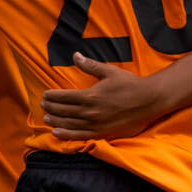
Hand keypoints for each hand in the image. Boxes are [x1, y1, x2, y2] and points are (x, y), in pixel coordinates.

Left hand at [40, 53, 162, 139]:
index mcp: (91, 95)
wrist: (148, 101)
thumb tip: (75, 55)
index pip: (65, 97)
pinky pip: (79, 135)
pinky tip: (56, 133)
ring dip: (55, 121)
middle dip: (51, 107)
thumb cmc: (130, 84)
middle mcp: (90, 112)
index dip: (53, 96)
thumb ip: (90, 66)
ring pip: (69, 124)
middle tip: (43, 105)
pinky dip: (66, 135)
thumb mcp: (110, 71)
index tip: (45, 94)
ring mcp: (95, 124)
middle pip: (64, 111)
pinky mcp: (101, 133)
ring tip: (46, 119)